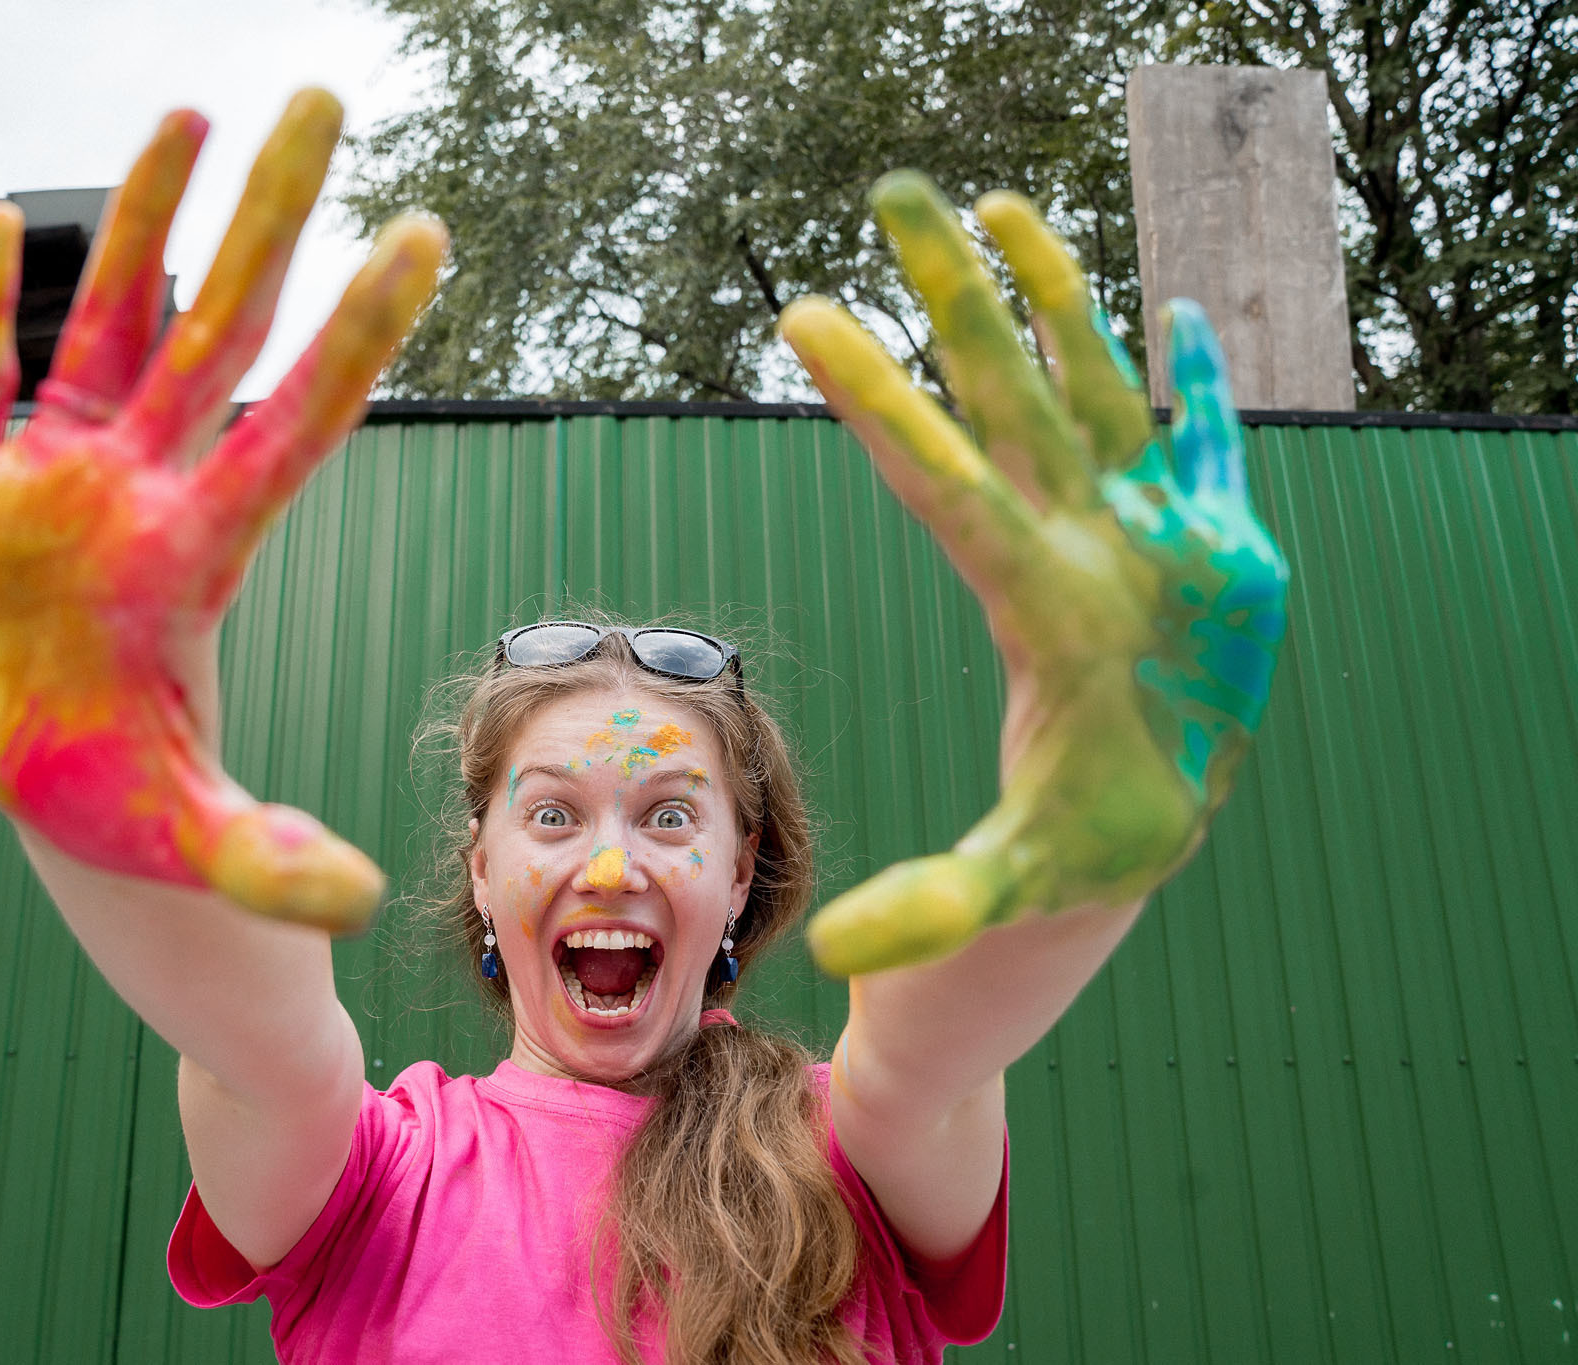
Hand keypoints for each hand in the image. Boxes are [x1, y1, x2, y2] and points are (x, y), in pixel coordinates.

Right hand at [0, 92, 446, 930]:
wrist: (49, 786)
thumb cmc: (132, 812)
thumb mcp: (196, 845)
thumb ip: (270, 865)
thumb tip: (358, 906)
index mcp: (199, 555)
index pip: (295, 422)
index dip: (357, 334)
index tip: (424, 236)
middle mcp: (139, 490)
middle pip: (218, 329)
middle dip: (268, 217)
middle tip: (326, 96)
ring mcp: (56, 479)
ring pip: (108, 320)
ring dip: (142, 218)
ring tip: (191, 111)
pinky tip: (10, 216)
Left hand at [780, 175, 1287, 974]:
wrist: (1123, 856)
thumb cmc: (1058, 876)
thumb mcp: (997, 901)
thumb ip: (929, 914)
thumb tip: (838, 958)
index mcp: (1035, 611)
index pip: (944, 487)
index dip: (881, 403)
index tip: (804, 317)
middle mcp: (1074, 551)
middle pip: (1008, 401)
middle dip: (959, 297)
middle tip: (898, 191)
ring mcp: (1138, 541)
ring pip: (1091, 391)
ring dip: (1055, 299)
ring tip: (1003, 205)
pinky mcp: (1208, 552)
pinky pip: (1202, 447)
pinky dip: (1198, 383)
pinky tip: (1180, 316)